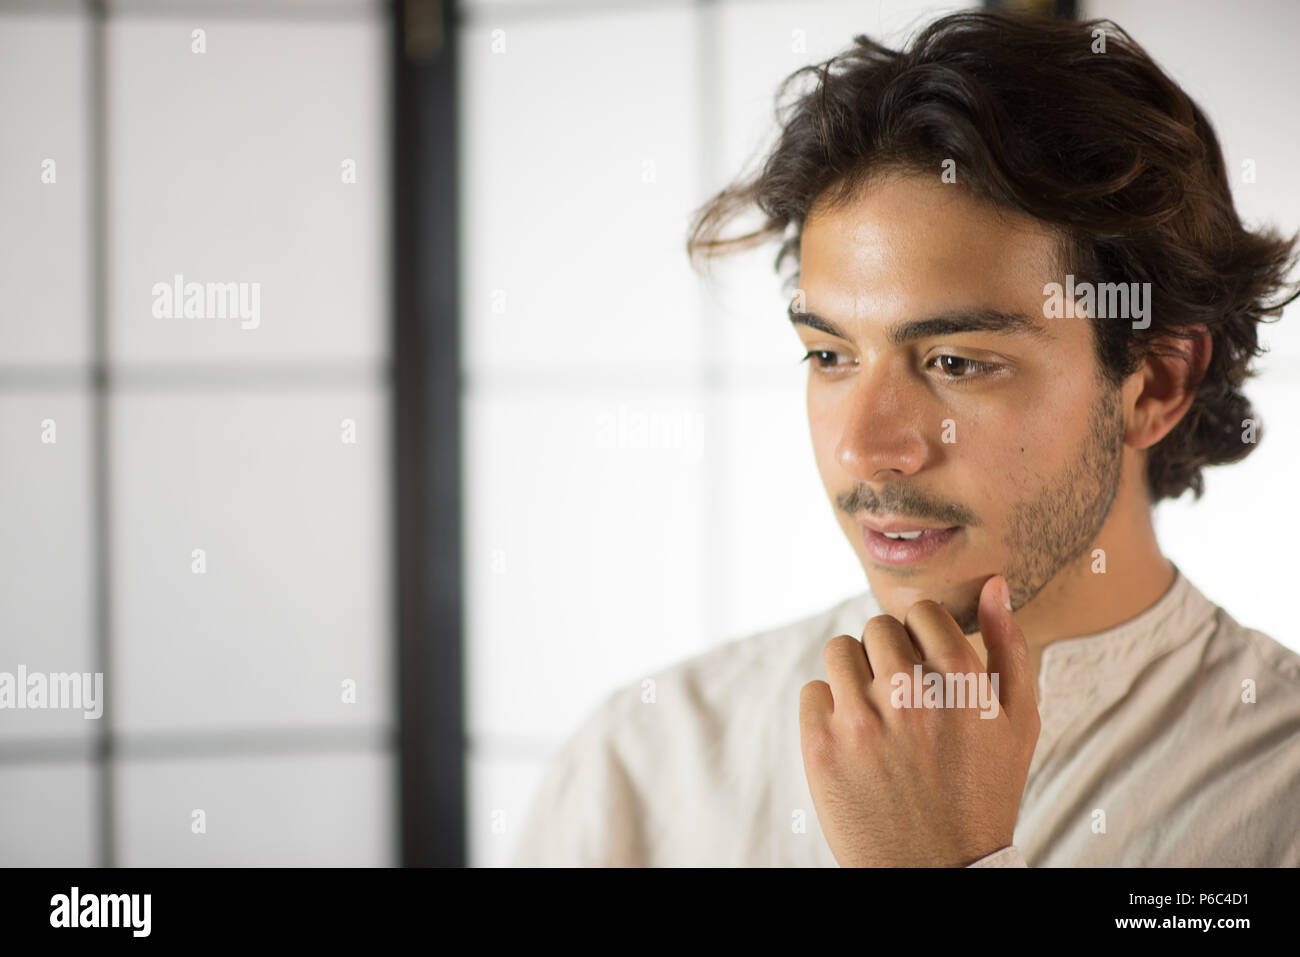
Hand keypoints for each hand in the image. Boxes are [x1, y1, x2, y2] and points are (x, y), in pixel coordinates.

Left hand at [798, 575, 1039, 866]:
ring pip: (838, 652)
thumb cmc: (984, 792)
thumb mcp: (1018, 723)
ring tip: (873, 712)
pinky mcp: (821, 748)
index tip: (924, 663)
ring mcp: (861, 722)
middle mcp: (909, 696)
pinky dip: (827, 709)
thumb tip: (994, 584)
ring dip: (853, 673)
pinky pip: (812, 691)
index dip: (921, 635)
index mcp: (962, 682)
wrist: (939, 871)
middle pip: (876, 628)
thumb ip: (1010, 647)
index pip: (920, 612)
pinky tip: (853, 740)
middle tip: (900, 695)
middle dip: (887, 654)